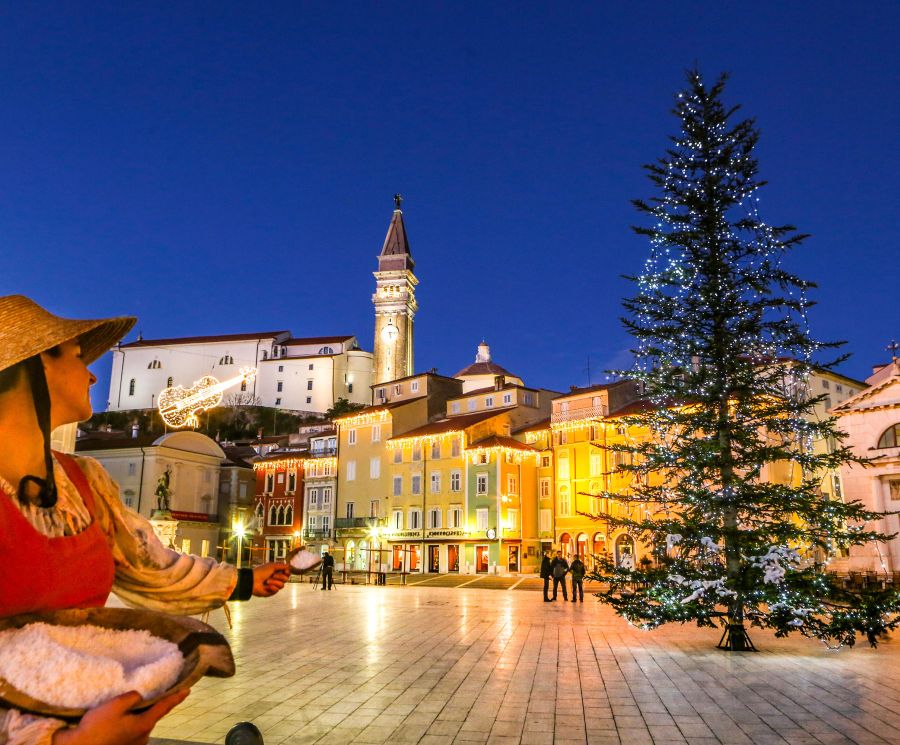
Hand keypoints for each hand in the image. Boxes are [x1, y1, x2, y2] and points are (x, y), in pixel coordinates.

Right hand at [53, 689, 188, 744]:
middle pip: (151, 716)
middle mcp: (143, 737)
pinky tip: (116, 723)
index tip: (187, 690)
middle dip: (149, 707)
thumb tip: (140, 697)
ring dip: (136, 717)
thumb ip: (133, 697)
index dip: (176, 697)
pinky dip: (128, 725)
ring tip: (121, 711)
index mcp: (145, 725)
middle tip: (141, 697)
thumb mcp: (116, 704)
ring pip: (140, 725)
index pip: (165, 706)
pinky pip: (132, 732)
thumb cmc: (96, 727)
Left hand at [252, 562, 289, 596]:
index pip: (287, 572)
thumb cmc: (261, 572)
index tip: (286, 571)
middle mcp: (276, 578)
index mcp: (277, 571)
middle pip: (286, 579)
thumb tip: (289, 565)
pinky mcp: (271, 592)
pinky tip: (266, 586)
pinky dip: (271, 587)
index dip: (288, 572)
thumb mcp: (272, 566)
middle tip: (273, 575)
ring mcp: (274, 585)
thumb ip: (282, 565)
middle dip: (280, 577)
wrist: (253, 581)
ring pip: (282, 585)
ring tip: (267, 581)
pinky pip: (276, 590)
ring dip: (274, 582)